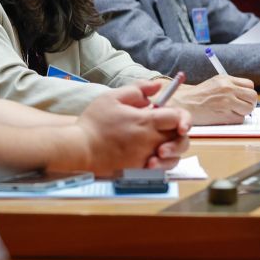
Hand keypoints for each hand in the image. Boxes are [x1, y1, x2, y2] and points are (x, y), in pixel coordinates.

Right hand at [76, 80, 190, 174]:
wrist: (79, 149)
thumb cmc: (94, 122)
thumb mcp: (112, 97)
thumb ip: (138, 90)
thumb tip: (158, 87)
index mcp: (146, 122)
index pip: (177, 118)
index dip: (179, 115)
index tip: (172, 115)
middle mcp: (150, 141)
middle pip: (180, 138)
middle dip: (178, 133)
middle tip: (167, 129)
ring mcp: (145, 158)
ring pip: (174, 157)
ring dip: (172, 150)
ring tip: (160, 145)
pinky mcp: (139, 172)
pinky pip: (161, 171)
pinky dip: (161, 164)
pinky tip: (151, 158)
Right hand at [168, 76, 256, 125]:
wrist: (185, 104)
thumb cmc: (199, 95)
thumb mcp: (215, 82)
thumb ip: (231, 85)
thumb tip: (246, 94)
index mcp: (226, 79)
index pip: (250, 85)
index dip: (248, 92)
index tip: (244, 97)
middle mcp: (228, 89)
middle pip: (253, 96)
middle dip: (250, 103)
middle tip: (243, 107)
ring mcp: (227, 102)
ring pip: (248, 109)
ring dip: (243, 112)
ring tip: (232, 112)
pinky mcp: (225, 115)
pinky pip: (240, 119)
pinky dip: (235, 119)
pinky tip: (225, 117)